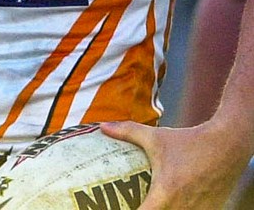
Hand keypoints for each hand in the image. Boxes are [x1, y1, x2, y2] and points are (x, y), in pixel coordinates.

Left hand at [101, 120, 248, 208]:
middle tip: (136, 202)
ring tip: (155, 202)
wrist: (225, 145)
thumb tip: (103, 127)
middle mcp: (182, 209)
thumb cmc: (188, 142)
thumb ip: (128, 132)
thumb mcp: (156, 137)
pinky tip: (175, 203)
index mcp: (166, 194)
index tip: (120, 207)